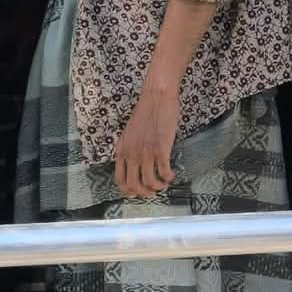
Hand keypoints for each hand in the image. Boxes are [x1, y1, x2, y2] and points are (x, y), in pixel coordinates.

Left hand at [114, 82, 181, 199]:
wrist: (156, 98)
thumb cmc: (146, 112)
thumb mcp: (129, 133)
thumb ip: (129, 148)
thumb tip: (135, 162)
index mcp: (122, 151)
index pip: (120, 179)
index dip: (128, 190)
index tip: (137, 192)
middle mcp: (131, 154)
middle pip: (133, 185)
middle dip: (144, 193)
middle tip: (152, 192)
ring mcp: (145, 153)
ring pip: (149, 182)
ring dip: (158, 187)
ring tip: (164, 184)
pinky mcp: (161, 149)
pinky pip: (164, 172)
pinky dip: (168, 177)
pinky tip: (171, 175)